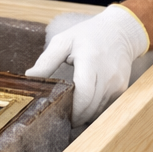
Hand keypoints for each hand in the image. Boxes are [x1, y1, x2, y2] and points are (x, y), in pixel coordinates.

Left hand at [26, 5, 149, 126]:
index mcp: (90, 60)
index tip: (60, 115)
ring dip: (85, 115)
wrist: (119, 31)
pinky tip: (84, 107)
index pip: (84, 93)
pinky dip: (94, 110)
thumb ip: (47, 60)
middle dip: (76, 117)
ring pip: (99, 109)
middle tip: (61, 119)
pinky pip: (107, 106)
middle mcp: (107, 74)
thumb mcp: (63, 41)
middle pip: (91, 106)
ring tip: (71, 115)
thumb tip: (30, 76)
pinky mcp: (122, 88)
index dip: (73, 109)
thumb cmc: (87, 35)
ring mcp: (117, 82)